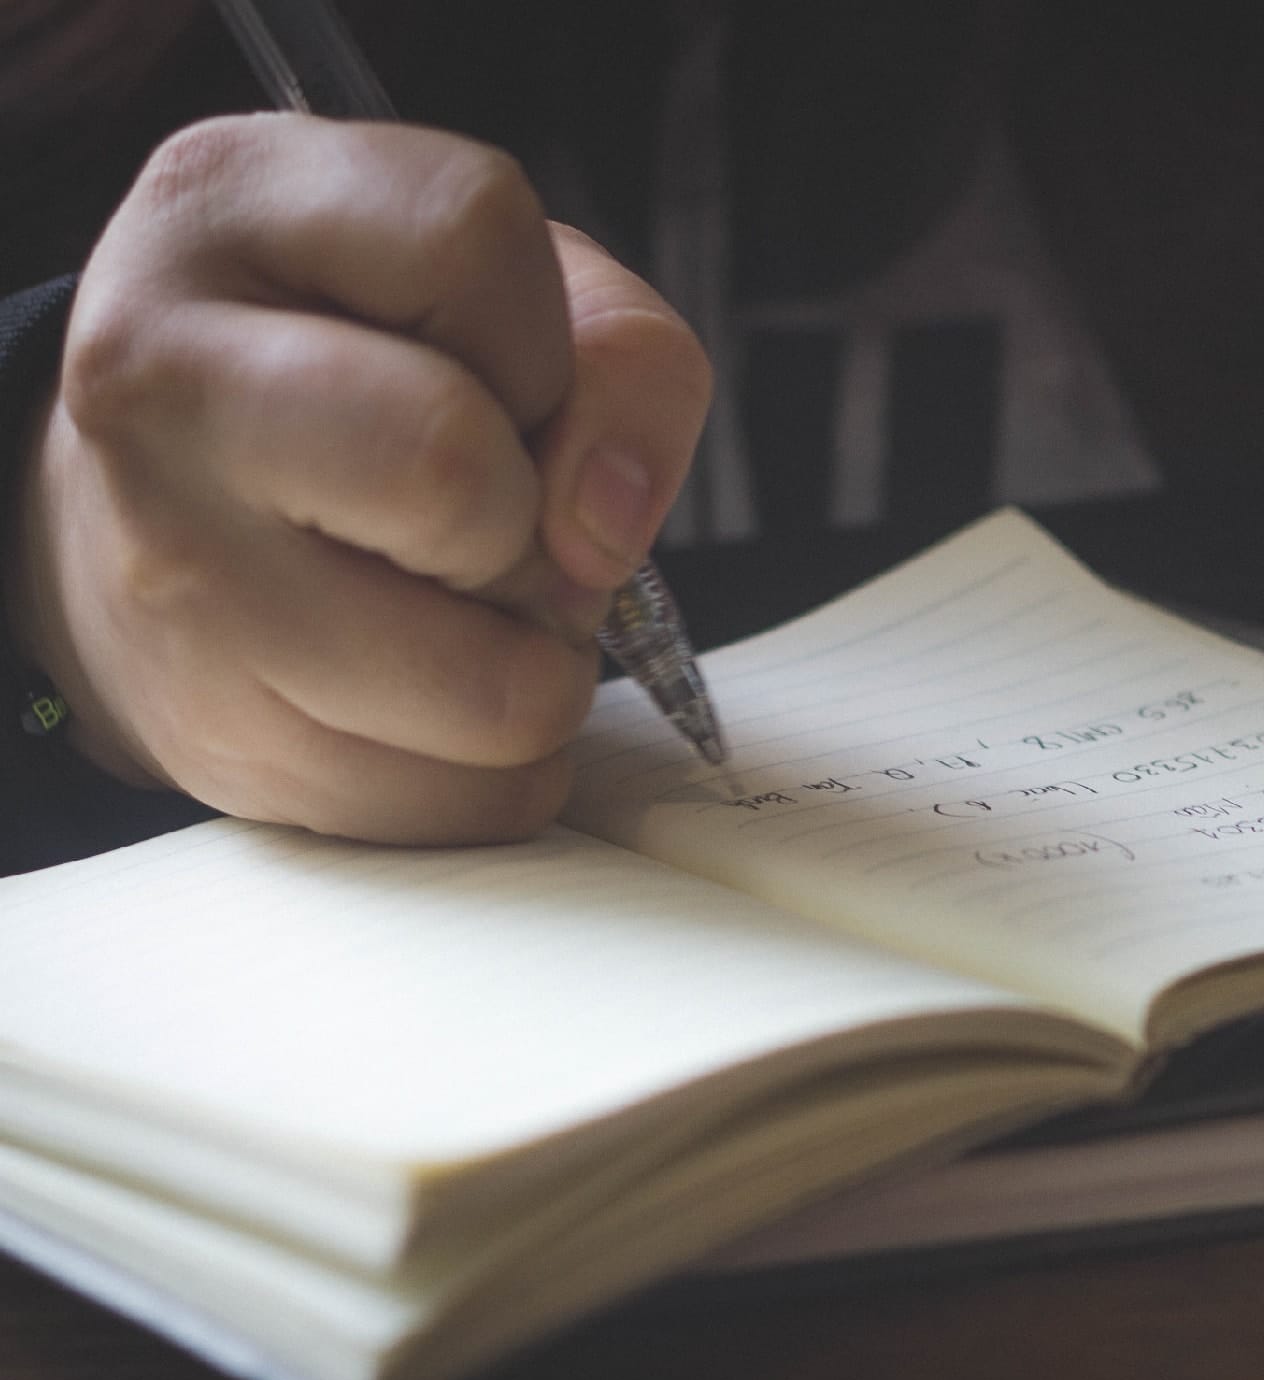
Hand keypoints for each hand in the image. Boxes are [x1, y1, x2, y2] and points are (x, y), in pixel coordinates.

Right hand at [7, 115, 710, 843]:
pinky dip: (500, 763)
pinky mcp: (224, 749)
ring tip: (461, 605)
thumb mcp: (506, 295)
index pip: (471, 237)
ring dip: (537, 662)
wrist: (158, 524)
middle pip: (456, 474)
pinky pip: (477, 802)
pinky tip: (422, 689)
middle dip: (535, 517)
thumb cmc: (372, 383)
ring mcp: (176, 581)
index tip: (498, 374)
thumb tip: (606, 523)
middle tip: (492, 515)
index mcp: (229, 207)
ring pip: (494, 690)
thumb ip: (621, 357)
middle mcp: (160, 383)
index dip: (543, 329)